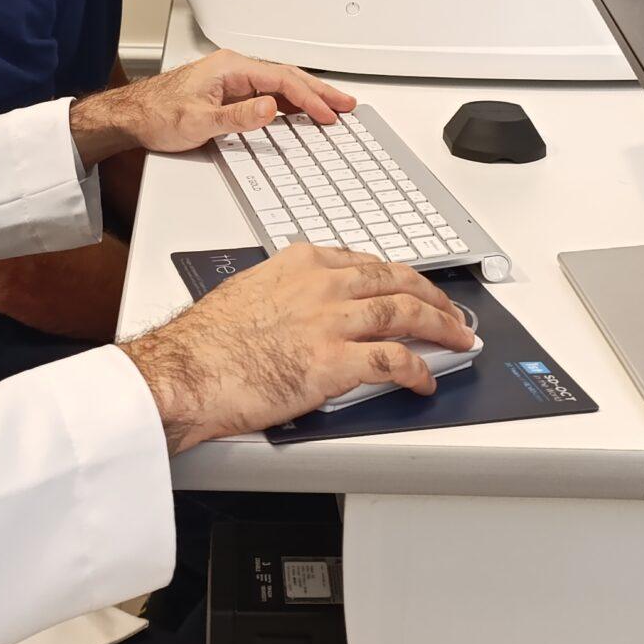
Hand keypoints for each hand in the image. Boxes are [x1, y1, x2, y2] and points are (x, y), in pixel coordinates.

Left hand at [68, 50, 355, 163]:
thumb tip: (270, 108)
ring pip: (280, 84)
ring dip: (307, 96)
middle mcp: (234, 68)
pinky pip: (268, 94)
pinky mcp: (229, 92)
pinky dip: (289, 103)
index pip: (282, 80)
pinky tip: (300, 113)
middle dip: (319, 91)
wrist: (131, 116)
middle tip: (346, 104)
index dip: (309, 98)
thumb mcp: (198, 121)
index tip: (329, 113)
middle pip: (287, 77)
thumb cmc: (157, 114)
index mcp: (230, 67)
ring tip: (332, 108)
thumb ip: (237, 116)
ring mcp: (232, 79)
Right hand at [119, 247, 476, 451]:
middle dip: (432, 296)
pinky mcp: (333, 363)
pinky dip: (417, 370)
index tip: (412, 287)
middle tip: (450, 311)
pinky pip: (392, 362)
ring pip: (405, 314)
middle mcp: (321, 285)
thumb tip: (298, 310)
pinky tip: (425, 380)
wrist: (184, 372)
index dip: (399, 277)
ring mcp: (330, 322)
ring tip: (458, 339)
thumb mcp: (247, 293)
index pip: (366, 263)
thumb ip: (283, 292)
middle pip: (397, 281)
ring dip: (440, 328)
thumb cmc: (203, 341)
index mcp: (300, 263)